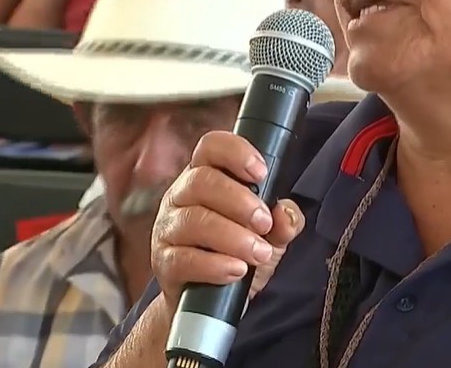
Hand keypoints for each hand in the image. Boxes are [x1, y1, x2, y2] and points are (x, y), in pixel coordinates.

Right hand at [150, 131, 304, 304]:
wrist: (208, 303)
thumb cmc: (236, 253)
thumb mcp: (270, 235)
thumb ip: (284, 221)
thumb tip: (286, 213)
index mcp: (206, 176)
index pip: (211, 147)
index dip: (235, 152)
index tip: (261, 172)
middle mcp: (181, 195)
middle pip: (202, 181)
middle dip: (240, 201)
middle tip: (264, 223)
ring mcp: (168, 228)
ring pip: (194, 220)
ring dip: (233, 236)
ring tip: (259, 253)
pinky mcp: (164, 262)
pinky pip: (184, 258)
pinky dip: (215, 265)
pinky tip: (237, 270)